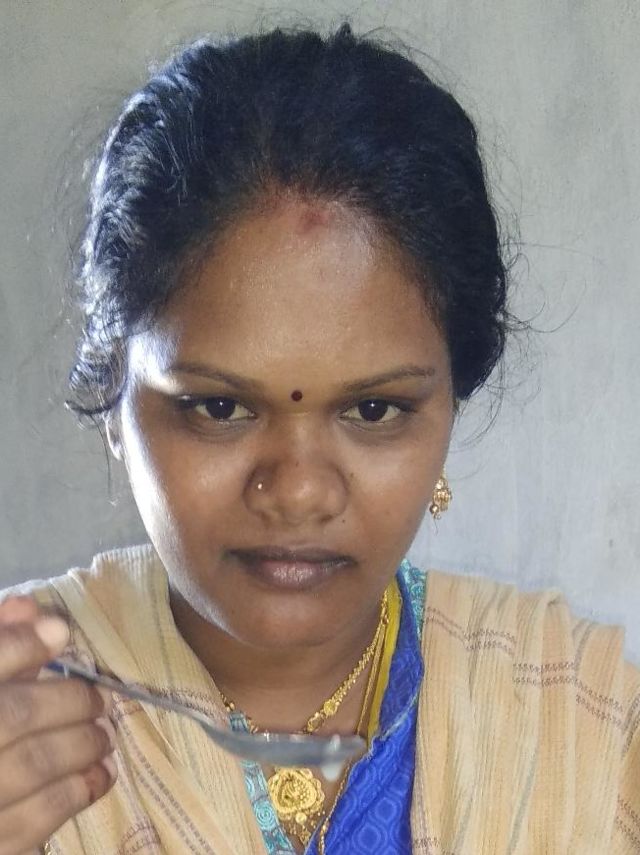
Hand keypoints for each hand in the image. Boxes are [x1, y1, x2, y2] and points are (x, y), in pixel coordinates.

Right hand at [0, 595, 116, 854]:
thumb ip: (3, 646)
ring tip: (103, 735)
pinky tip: (97, 777)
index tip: (62, 632)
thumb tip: (41, 612)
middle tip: (98, 700)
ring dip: (80, 746)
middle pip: (13, 716)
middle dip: (68, 702)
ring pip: (32, 766)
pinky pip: (33, 823)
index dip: (22, 644)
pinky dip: (75, 794)